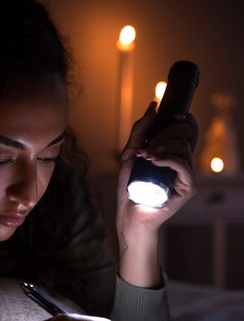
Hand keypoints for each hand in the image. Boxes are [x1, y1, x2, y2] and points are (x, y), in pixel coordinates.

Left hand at [117, 101, 198, 232]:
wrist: (130, 213)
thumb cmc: (130, 187)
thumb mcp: (131, 154)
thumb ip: (139, 131)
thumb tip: (153, 107)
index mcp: (175, 154)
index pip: (190, 130)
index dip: (184, 119)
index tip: (169, 117)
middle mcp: (184, 163)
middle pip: (187, 135)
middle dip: (166, 133)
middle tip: (147, 146)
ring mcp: (187, 175)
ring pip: (183, 149)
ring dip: (162, 147)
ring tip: (145, 157)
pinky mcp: (188, 187)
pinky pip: (183, 165)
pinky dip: (167, 159)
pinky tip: (153, 161)